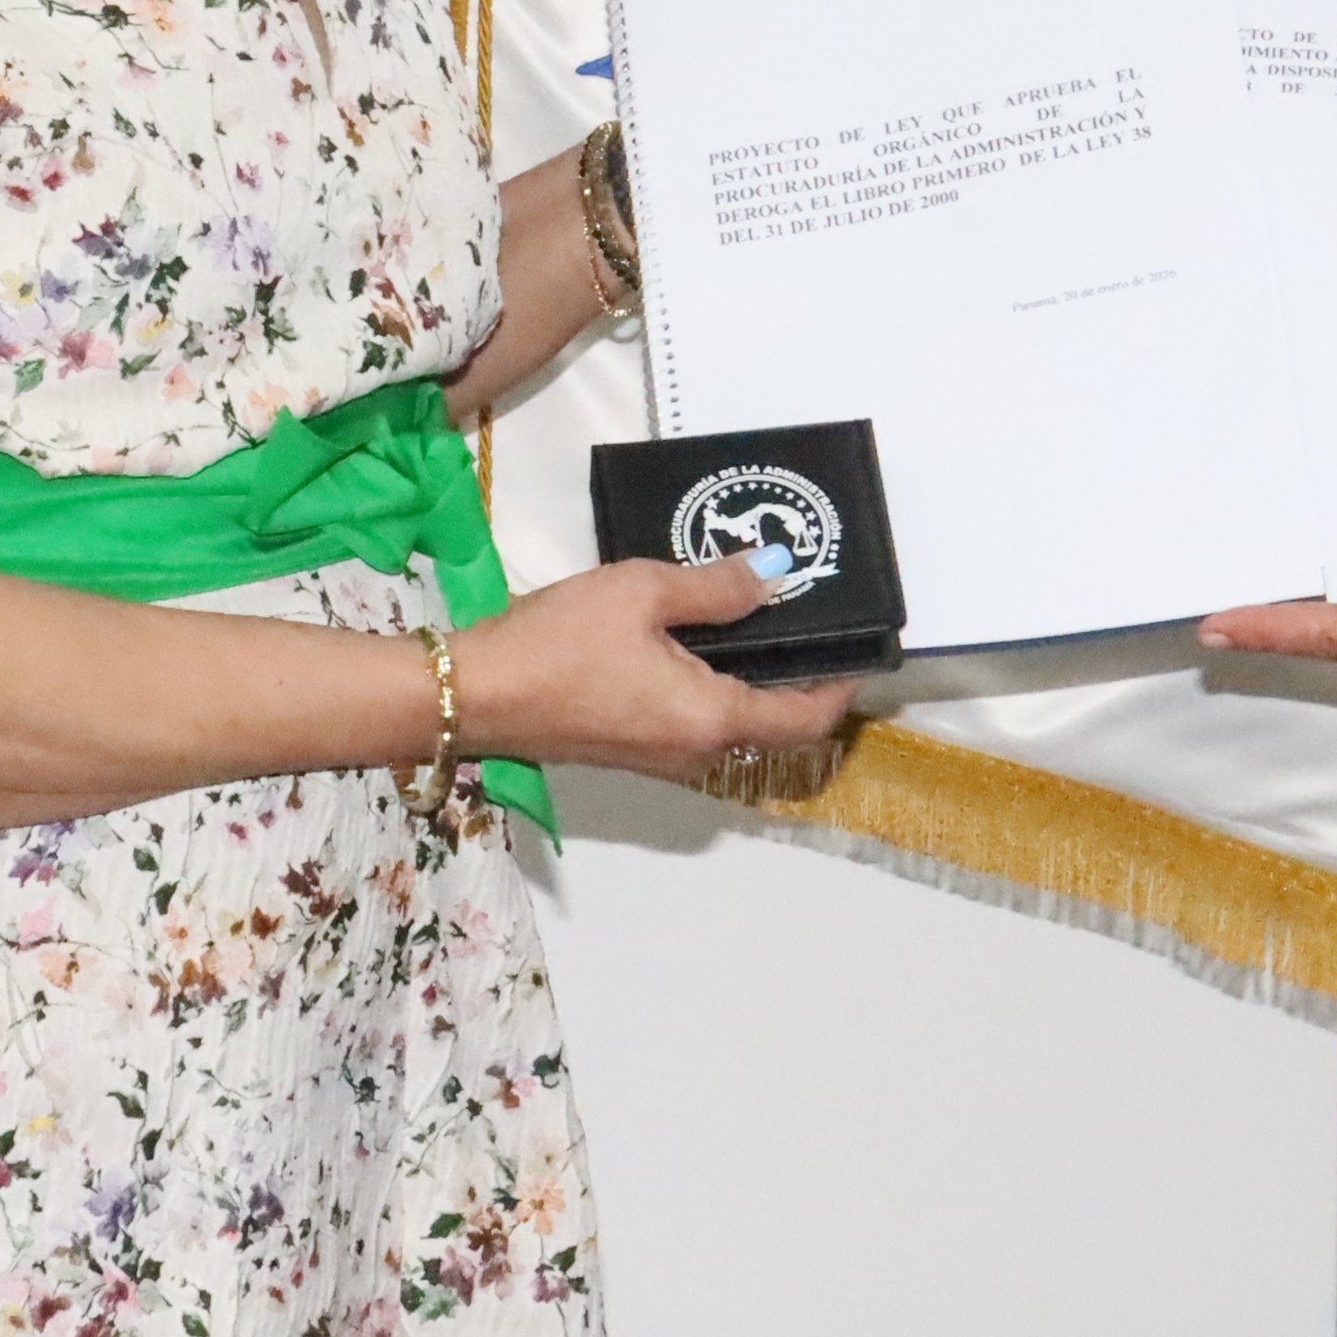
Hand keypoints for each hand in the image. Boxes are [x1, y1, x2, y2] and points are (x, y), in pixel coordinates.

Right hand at [451, 559, 862, 774]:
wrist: (476, 694)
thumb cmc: (561, 641)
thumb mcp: (642, 593)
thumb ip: (715, 588)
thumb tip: (775, 578)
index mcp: (713, 719)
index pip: (807, 719)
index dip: (842, 687)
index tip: (860, 648)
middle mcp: (698, 753)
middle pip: (776, 726)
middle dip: (803, 680)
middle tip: (812, 618)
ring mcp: (663, 758)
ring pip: (736, 725)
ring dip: (758, 683)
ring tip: (762, 618)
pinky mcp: (633, 749)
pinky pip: (699, 723)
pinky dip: (720, 689)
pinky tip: (705, 640)